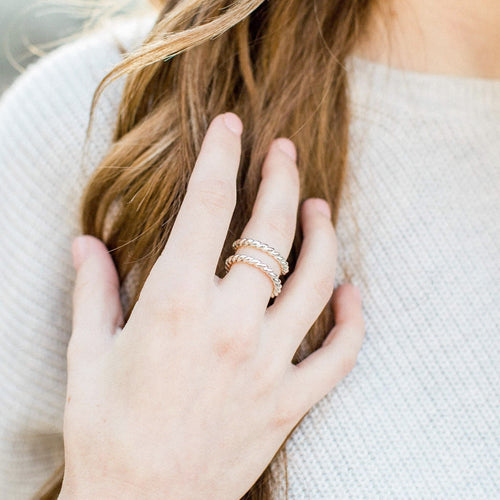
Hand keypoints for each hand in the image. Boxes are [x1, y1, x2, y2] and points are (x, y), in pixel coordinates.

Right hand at [59, 112, 364, 498]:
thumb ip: (92, 291)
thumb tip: (83, 242)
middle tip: (285, 151)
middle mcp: (230, 326)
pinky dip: (352, 321)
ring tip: (320, 208)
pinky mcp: (290, 402)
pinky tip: (349, 292)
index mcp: (175, 306)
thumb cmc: (107, 433)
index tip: (233, 127)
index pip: (207, 207)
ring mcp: (268, 364)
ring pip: (316, 282)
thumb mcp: (87, 356)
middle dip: (281, 180)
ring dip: (323, 237)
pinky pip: (339, 355)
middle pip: (271, 232)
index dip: (222, 157)